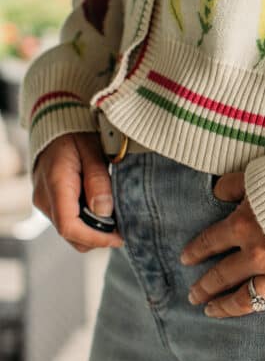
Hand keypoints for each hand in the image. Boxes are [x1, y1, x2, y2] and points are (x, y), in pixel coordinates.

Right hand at [32, 132, 123, 251]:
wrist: (55, 122)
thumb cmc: (75, 132)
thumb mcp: (92, 150)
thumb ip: (98, 180)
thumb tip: (104, 211)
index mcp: (55, 185)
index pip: (70, 227)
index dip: (96, 238)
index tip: (119, 237)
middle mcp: (45, 198)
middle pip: (70, 235)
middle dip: (98, 237)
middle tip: (123, 228)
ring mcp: (44, 201)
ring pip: (70, 230)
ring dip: (93, 230)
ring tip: (115, 216)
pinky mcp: (49, 201)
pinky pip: (68, 219)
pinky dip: (86, 221)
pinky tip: (102, 208)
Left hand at [180, 170, 264, 360]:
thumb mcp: (260, 172)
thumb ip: (234, 184)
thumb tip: (216, 192)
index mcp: (242, 225)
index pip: (210, 242)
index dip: (196, 251)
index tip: (186, 259)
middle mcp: (256, 255)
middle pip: (222, 274)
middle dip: (205, 285)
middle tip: (194, 294)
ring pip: (245, 300)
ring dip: (226, 308)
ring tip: (212, 312)